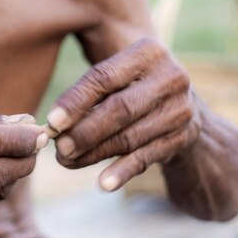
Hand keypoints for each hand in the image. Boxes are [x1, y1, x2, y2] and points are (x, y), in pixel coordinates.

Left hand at [47, 37, 197, 191]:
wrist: (185, 107)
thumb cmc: (133, 88)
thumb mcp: (118, 78)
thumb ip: (88, 94)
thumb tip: (54, 125)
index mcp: (147, 53)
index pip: (104, 77)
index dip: (75, 101)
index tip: (52, 121)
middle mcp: (170, 77)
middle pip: (119, 108)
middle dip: (85, 131)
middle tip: (59, 148)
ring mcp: (181, 109)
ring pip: (130, 136)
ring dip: (95, 153)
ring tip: (67, 162)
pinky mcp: (183, 137)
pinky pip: (147, 157)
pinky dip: (122, 171)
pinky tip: (103, 183)